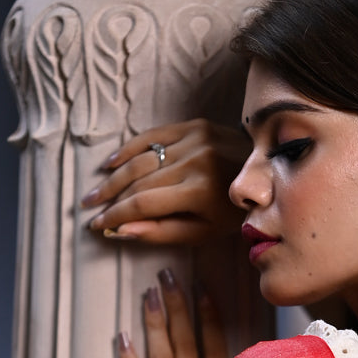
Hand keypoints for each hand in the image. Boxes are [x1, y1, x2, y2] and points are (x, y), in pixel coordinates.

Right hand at [83, 119, 248, 245]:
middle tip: (89, 210)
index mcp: (198, 190)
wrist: (268, 174)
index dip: (116, 215)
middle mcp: (195, 160)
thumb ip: (162, 232)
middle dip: (110, 197)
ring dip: (114, 175)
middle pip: (138, 180)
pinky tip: (111, 162)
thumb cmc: (235, 211)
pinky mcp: (195, 125)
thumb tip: (122, 231)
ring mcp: (195, 139)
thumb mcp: (204, 232)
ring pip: (141, 157)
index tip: (98, 225)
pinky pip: (154, 135)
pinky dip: (130, 148)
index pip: (143, 203)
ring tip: (95, 191)